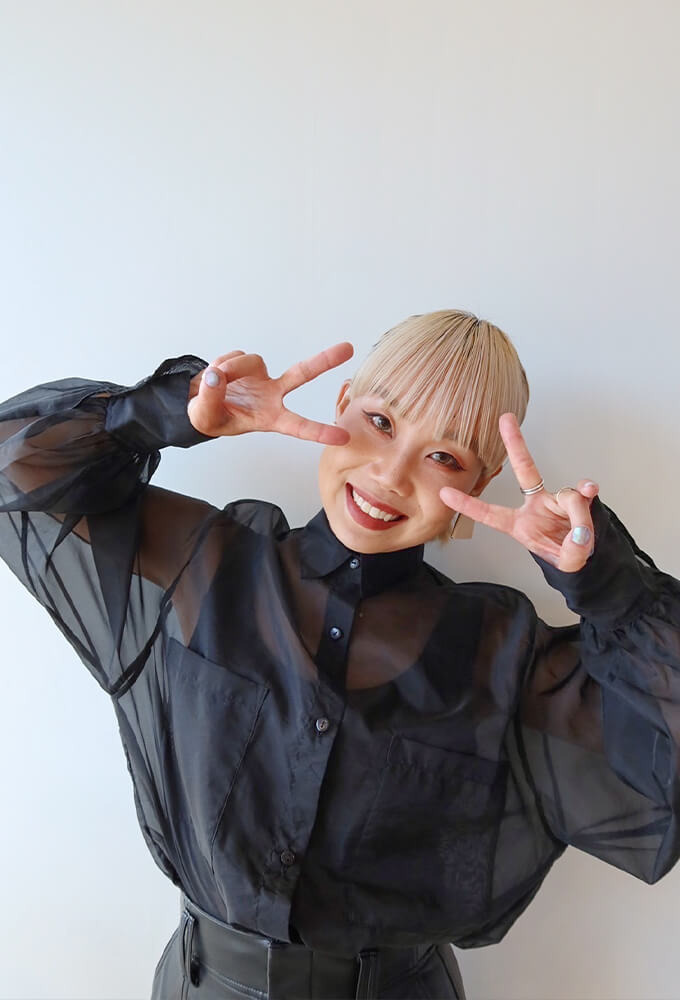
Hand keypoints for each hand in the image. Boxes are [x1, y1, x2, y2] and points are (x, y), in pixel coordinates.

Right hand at [187, 343, 352, 444]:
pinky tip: (217, 375)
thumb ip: (210, 400)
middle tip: (348, 348)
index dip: (319, 432)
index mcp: (269, 418)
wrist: (199, 401)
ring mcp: (262, 377)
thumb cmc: (210, 418)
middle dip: (324, 360)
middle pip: (301, 374)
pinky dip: (221, 364)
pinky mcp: (250, 364)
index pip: (297, 426)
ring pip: (249, 362)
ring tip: (213, 383)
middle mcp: (272, 395)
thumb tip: (217, 376)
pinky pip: (235, 357)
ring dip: (228, 370)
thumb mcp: (205, 419)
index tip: (343, 437)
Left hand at [440, 413, 599, 571]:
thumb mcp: (567, 562)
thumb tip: (582, 530)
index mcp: (520, 525)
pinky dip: (588, 495)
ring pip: (567, 497)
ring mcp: (557, 500)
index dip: (467, 506)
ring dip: (578, 515)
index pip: (490, 514)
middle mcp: (536, 506)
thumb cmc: (567, 558)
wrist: (588, 559)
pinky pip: (584, 492)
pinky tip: (591, 494)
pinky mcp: (579, 498)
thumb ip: (573, 549)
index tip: (445, 493)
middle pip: (525, 469)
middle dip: (516, 443)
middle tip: (506, 419)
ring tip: (582, 535)